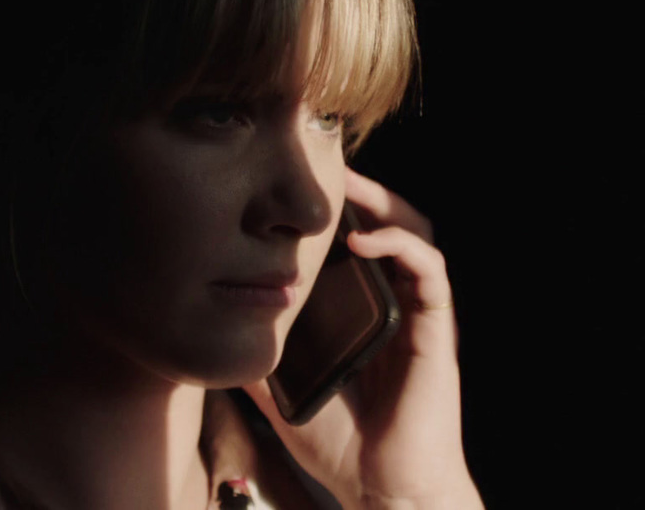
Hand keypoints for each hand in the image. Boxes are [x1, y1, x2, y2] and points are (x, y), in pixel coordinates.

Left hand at [243, 168, 481, 509]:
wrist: (383, 490)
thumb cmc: (340, 445)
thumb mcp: (280, 390)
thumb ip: (256, 355)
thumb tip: (207, 329)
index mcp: (364, 311)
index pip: (356, 242)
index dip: (334, 210)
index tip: (296, 187)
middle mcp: (395, 304)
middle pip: (390, 223)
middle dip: (361, 190)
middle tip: (324, 168)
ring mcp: (418, 315)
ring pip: (417, 232)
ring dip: (385, 204)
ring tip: (349, 188)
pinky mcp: (436, 331)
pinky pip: (431, 271)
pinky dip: (402, 245)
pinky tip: (366, 240)